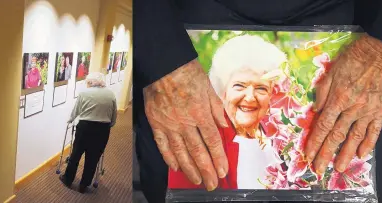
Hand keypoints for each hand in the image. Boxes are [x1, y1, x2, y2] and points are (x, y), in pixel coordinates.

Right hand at [144, 59, 227, 190]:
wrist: (163, 64)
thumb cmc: (187, 72)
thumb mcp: (209, 88)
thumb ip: (217, 110)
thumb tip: (225, 127)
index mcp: (200, 113)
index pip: (212, 141)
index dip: (219, 158)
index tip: (223, 171)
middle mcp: (185, 122)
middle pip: (198, 151)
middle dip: (206, 170)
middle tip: (211, 183)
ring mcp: (169, 124)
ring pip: (180, 152)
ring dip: (189, 168)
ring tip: (196, 180)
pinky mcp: (156, 122)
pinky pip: (162, 144)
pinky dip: (168, 157)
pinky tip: (175, 167)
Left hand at [306, 34, 381, 173]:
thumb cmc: (353, 58)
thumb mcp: (330, 72)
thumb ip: (321, 93)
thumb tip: (316, 111)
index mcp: (338, 98)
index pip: (323, 126)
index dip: (314, 142)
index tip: (308, 155)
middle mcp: (353, 108)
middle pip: (336, 136)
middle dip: (326, 154)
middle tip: (319, 169)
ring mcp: (369, 110)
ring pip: (355, 137)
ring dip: (346, 155)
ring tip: (339, 168)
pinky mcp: (381, 110)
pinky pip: (374, 130)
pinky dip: (368, 144)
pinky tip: (362, 155)